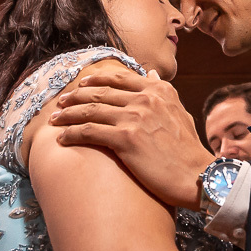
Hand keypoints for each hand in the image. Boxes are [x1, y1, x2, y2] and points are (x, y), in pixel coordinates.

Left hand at [49, 67, 213, 208]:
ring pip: (90, 110)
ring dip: (67, 115)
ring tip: (54, 119)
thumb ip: (163, 93)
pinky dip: (72, 133)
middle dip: (75, 96)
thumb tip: (151, 74)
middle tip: (61, 102)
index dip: (96, 80)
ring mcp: (135, 117)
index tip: (82, 84)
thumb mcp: (180, 112)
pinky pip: (90, 131)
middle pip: (100, 92)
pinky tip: (62, 138)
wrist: (196, 176)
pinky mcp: (126, 139)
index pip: (119, 78)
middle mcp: (145, 99)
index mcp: (158, 90)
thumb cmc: (188, 150)